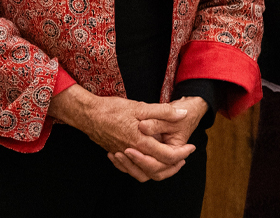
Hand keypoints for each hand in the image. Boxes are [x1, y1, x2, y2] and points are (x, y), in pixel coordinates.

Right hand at [48, 85, 195, 181]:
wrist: (88, 114)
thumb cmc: (113, 109)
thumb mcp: (141, 107)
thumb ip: (164, 112)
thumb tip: (183, 114)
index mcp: (141, 141)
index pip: (167, 156)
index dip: (182, 153)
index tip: (191, 147)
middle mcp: (132, 152)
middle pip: (157, 170)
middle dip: (173, 166)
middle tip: (184, 156)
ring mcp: (123, 156)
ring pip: (143, 173)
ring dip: (159, 170)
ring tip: (169, 160)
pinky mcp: (116, 155)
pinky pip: (130, 170)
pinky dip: (141, 168)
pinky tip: (147, 159)